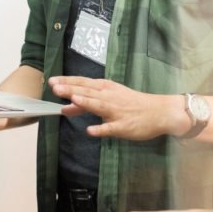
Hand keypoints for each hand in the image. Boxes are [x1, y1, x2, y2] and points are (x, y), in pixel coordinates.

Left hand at [48, 76, 188, 139]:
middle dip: (71, 89)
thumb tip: (65, 106)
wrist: (160, 112)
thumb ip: (85, 104)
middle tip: (55, 87)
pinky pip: (111, 128)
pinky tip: (90, 131)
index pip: (83, 83)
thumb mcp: (109, 99)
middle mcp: (109, 97)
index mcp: (105, 89)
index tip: (52, 80)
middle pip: (88, 92)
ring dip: (85, 102)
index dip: (68, 81)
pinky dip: (101, 129)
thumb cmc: (132, 104)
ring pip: (99, 106)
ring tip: (72, 99)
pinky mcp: (124, 126)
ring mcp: (116, 111)